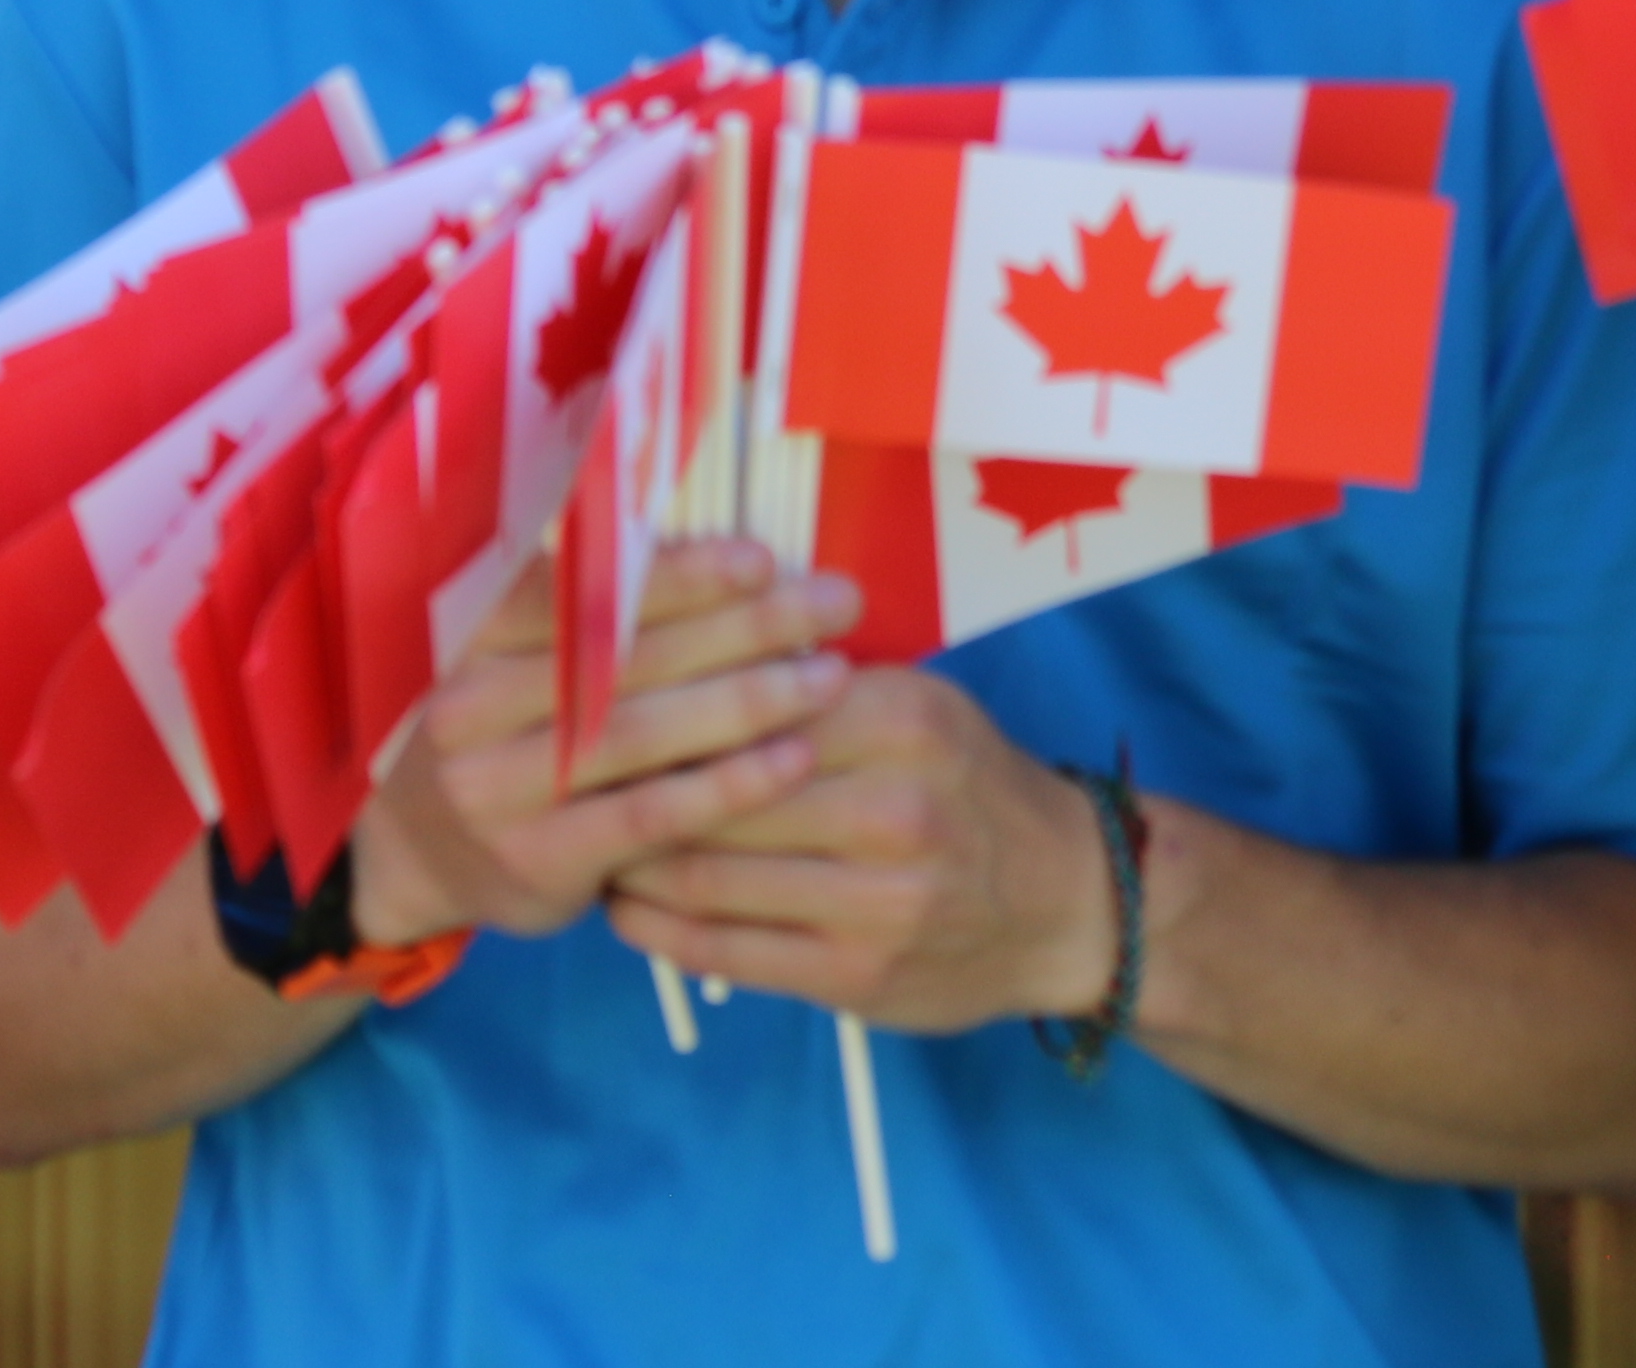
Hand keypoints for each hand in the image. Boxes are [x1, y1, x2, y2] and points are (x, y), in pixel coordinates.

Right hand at [345, 537, 860, 950]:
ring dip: (747, 700)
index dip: (677, 574)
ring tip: (830, 676)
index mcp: (471, 633)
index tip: (763, 558)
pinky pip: (648, 813)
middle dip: (743, 624)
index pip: (582, 591)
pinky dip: (726, 784)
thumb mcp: (513, 659)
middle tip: (834, 604)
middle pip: (626, 656)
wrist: (412, 856)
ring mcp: (498, 787)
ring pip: (640, 732)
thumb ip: (591, 613)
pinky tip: (792, 761)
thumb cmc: (500, 732)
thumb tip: (729, 555)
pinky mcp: (538, 858)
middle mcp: (472, 705)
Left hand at [600, 651, 1124, 1038]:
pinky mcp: (856, 976)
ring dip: (630, 860)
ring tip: (590, 838)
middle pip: (714, 792)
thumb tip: (683, 659)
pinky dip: (658, 930)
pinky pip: (727, 951)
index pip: (743, 705)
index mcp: (897, 719)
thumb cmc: (970, 788)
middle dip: (631, 786)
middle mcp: (889, 808)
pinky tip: (625, 907)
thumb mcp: (918, 705)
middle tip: (567, 775)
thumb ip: (816, 688)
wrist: (1068, 902)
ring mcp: (875, 901)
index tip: (596, 703)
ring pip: (707, 876)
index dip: (659, 707)